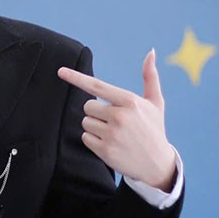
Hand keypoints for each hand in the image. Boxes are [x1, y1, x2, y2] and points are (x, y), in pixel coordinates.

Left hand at [57, 49, 176, 191]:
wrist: (157, 165)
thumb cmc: (154, 129)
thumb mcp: (155, 103)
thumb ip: (150, 77)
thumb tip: (150, 52)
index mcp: (130, 101)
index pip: (97, 86)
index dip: (76, 78)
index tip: (60, 71)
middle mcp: (120, 116)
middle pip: (87, 106)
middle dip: (96, 112)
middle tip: (114, 121)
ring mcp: (112, 134)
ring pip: (85, 122)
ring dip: (95, 127)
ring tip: (114, 133)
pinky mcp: (105, 150)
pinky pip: (85, 138)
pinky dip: (93, 141)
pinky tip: (110, 144)